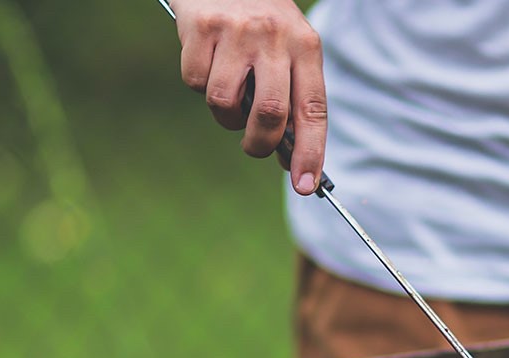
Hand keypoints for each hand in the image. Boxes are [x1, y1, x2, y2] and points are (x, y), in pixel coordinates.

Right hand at [172, 0, 326, 194]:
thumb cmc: (261, 21)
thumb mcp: (288, 49)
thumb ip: (291, 97)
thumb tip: (288, 158)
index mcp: (306, 46)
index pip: (313, 109)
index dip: (310, 152)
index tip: (305, 186)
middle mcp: (275, 37)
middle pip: (269, 114)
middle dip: (259, 144)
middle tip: (254, 146)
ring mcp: (237, 31)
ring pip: (226, 104)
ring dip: (224, 115)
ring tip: (229, 92)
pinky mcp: (202, 27)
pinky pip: (195, 82)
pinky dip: (198, 83)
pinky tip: (208, 61)